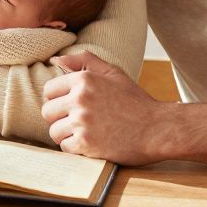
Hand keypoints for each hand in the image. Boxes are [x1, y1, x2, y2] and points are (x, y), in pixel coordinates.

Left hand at [41, 52, 163, 164]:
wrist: (158, 129)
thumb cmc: (136, 101)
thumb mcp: (113, 73)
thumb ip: (84, 61)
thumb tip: (56, 59)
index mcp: (84, 79)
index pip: (49, 90)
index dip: (58, 99)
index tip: (71, 106)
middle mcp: (80, 99)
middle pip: (48, 111)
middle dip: (60, 117)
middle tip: (78, 121)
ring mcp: (82, 122)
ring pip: (54, 131)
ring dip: (66, 134)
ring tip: (85, 132)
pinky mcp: (86, 144)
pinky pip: (64, 147)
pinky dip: (75, 147)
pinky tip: (90, 143)